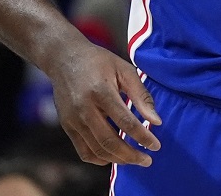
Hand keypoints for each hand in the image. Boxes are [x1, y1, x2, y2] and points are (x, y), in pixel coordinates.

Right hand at [46, 40, 162, 165]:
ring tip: (134, 159)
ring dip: (118, 160)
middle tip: (147, 161)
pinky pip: (83, 151)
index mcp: (101, 91)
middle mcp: (84, 109)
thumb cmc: (99, 61)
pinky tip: (113, 157)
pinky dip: (100, 159)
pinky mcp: (66, 126)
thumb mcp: (124, 70)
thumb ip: (141, 95)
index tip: (156, 146)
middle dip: (131, 156)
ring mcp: (73, 120)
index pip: (126, 122)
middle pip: (109, 142)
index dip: (143, 137)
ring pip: (97, 150)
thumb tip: (156, 121)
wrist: (64, 58)